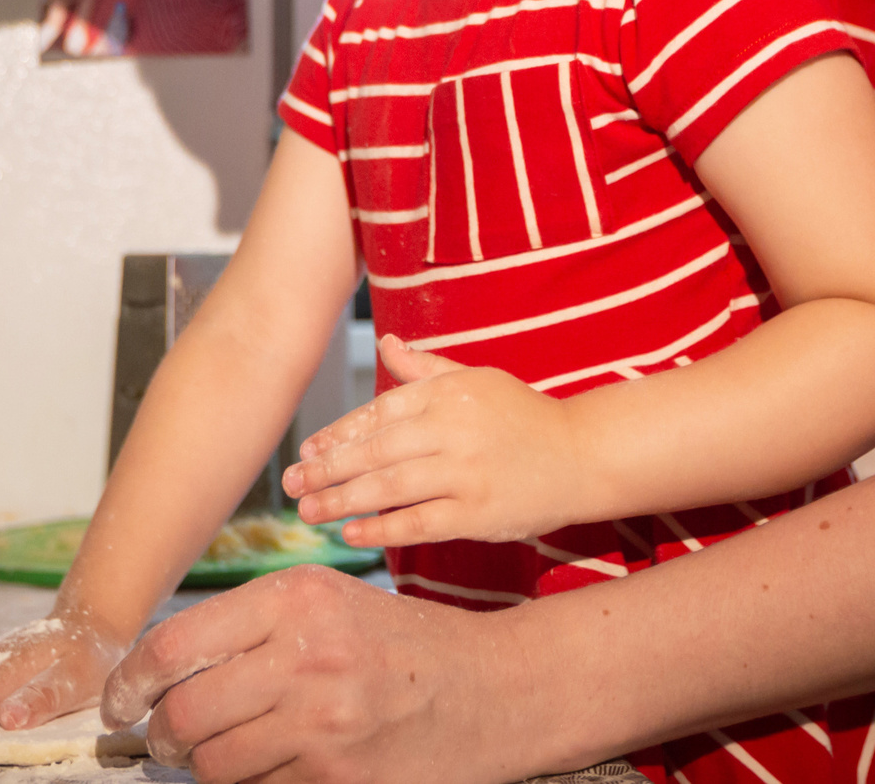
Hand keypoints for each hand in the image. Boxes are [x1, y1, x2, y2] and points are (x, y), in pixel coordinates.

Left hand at [101, 564, 534, 783]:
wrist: (493, 689)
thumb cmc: (401, 646)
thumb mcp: (328, 603)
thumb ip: (250, 628)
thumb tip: (159, 672)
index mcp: (294, 600)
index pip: (174, 646)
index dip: (129, 682)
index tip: (118, 702)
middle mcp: (304, 656)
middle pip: (183, 714)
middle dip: (160, 739)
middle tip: (163, 743)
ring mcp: (323, 723)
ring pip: (214, 765)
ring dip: (206, 769)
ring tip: (222, 756)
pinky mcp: (339, 777)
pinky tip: (279, 767)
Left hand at [285, 335, 589, 545]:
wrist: (582, 454)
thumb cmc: (523, 416)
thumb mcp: (477, 380)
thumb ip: (426, 368)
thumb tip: (386, 343)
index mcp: (449, 393)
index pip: (379, 412)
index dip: (338, 434)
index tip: (308, 451)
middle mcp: (453, 429)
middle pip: (375, 451)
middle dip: (327, 469)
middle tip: (292, 484)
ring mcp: (466, 472)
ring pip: (389, 487)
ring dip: (342, 500)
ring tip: (309, 511)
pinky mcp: (479, 513)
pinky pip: (419, 522)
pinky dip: (382, 528)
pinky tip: (352, 532)